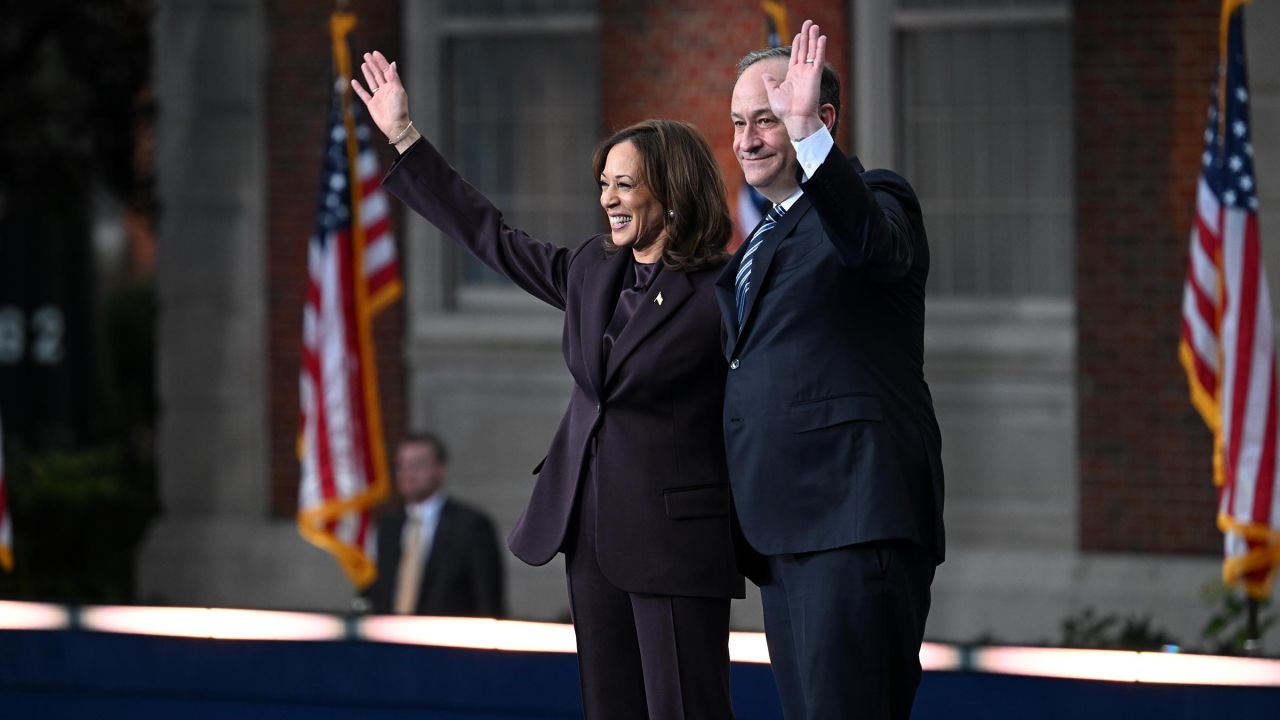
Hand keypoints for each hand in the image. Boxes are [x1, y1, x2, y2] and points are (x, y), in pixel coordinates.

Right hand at [350, 50, 411, 142]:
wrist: (395, 126)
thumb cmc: (399, 109)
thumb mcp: (398, 91)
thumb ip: (394, 78)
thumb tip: (392, 63)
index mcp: (393, 86)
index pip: (386, 70)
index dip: (381, 61)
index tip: (375, 53)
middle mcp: (386, 90)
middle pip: (378, 74)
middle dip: (373, 64)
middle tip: (367, 54)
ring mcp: (379, 97)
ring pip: (372, 82)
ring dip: (368, 72)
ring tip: (364, 63)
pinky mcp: (372, 105)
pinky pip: (364, 94)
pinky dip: (359, 88)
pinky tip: (354, 81)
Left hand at [760, 19, 826, 140]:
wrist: (795, 118)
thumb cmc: (785, 110)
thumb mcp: (773, 93)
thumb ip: (770, 82)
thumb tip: (765, 75)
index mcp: (793, 75)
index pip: (796, 55)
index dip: (797, 44)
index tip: (799, 34)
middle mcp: (802, 72)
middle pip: (805, 50)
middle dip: (806, 36)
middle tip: (808, 23)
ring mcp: (809, 73)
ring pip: (812, 51)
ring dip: (813, 38)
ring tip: (814, 26)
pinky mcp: (815, 76)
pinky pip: (818, 59)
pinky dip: (820, 48)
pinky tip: (821, 38)